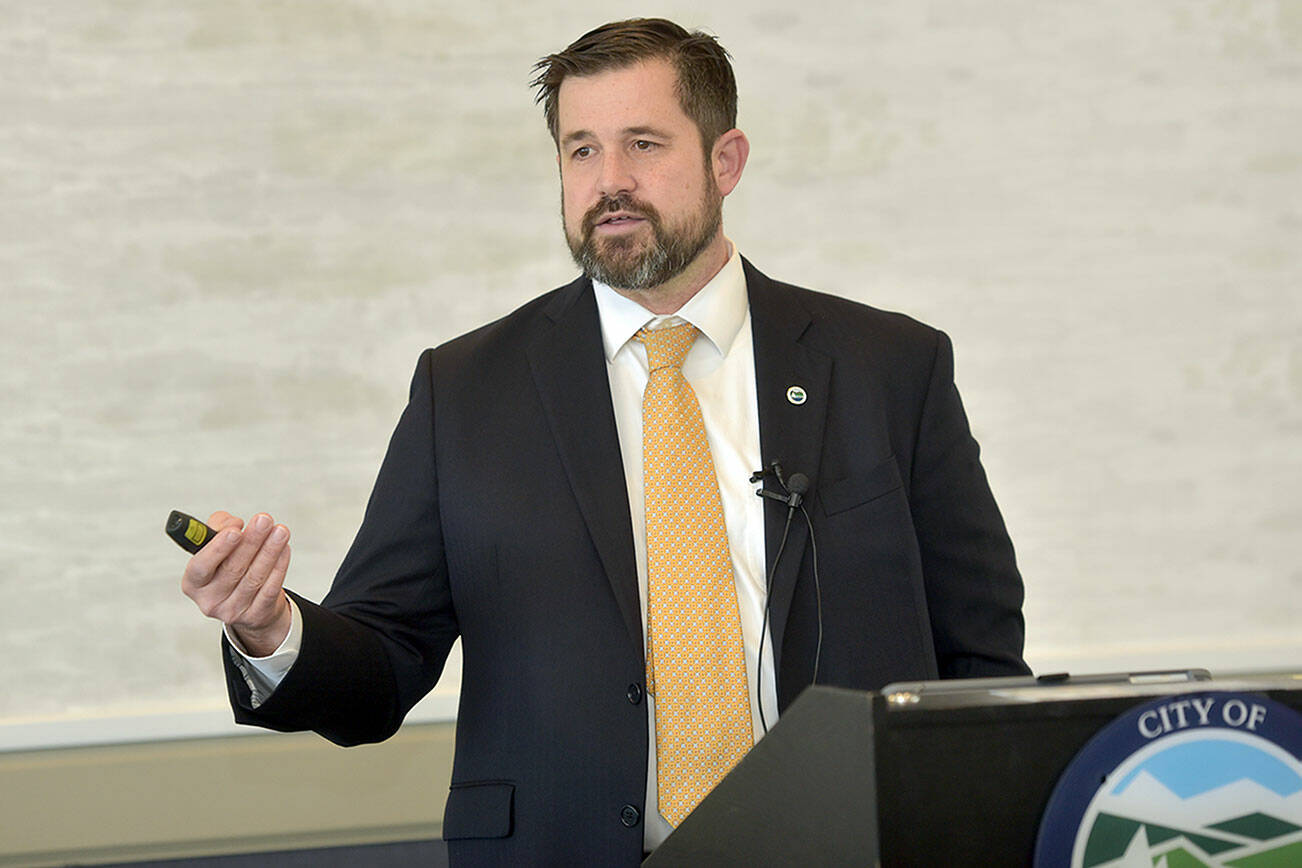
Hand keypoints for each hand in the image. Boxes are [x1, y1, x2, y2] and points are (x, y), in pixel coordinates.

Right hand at [181, 510, 292, 656]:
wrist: (247, 601)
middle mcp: (209, 600)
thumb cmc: (227, 565)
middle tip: (264, 520)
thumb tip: (234, 524)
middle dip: (252, 541)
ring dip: (270, 551)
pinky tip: (284, 549)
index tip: (235, 530)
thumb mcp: (215, 545)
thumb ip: (218, 527)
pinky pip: (270, 589)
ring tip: (280, 531)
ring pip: (255, 578)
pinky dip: (279, 566)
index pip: (201, 566)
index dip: (218, 548)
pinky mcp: (256, 616)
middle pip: (233, 569)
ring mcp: (233, 611)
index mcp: (193, 583)